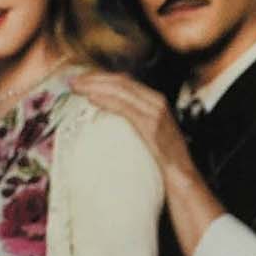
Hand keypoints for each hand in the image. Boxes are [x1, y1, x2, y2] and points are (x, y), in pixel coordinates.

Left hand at [72, 71, 192, 176]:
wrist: (183, 178)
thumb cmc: (164, 160)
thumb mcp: (149, 134)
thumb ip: (135, 121)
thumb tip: (108, 116)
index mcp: (156, 101)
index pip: (125, 81)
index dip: (101, 77)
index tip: (81, 80)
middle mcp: (158, 102)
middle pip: (121, 82)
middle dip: (94, 79)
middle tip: (73, 82)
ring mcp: (156, 112)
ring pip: (121, 90)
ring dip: (95, 86)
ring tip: (76, 88)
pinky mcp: (152, 125)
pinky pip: (124, 107)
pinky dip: (106, 100)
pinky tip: (91, 99)